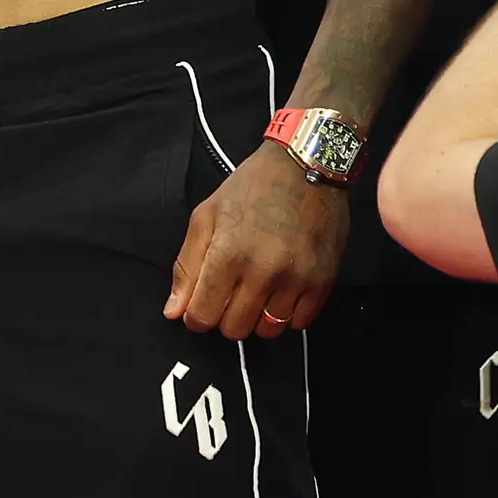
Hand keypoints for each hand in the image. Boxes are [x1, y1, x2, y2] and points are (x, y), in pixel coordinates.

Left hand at [166, 148, 345, 339]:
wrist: (307, 166)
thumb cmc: (252, 187)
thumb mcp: (206, 216)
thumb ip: (187, 266)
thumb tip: (174, 311)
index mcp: (228, 255)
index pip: (202, 315)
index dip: (195, 316)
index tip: (199, 306)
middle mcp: (263, 273)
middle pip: (234, 329)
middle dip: (224, 317)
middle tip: (229, 294)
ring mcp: (296, 280)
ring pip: (267, 331)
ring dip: (257, 318)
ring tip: (256, 291)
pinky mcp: (323, 281)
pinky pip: (300, 322)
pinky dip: (287, 314)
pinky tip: (281, 291)